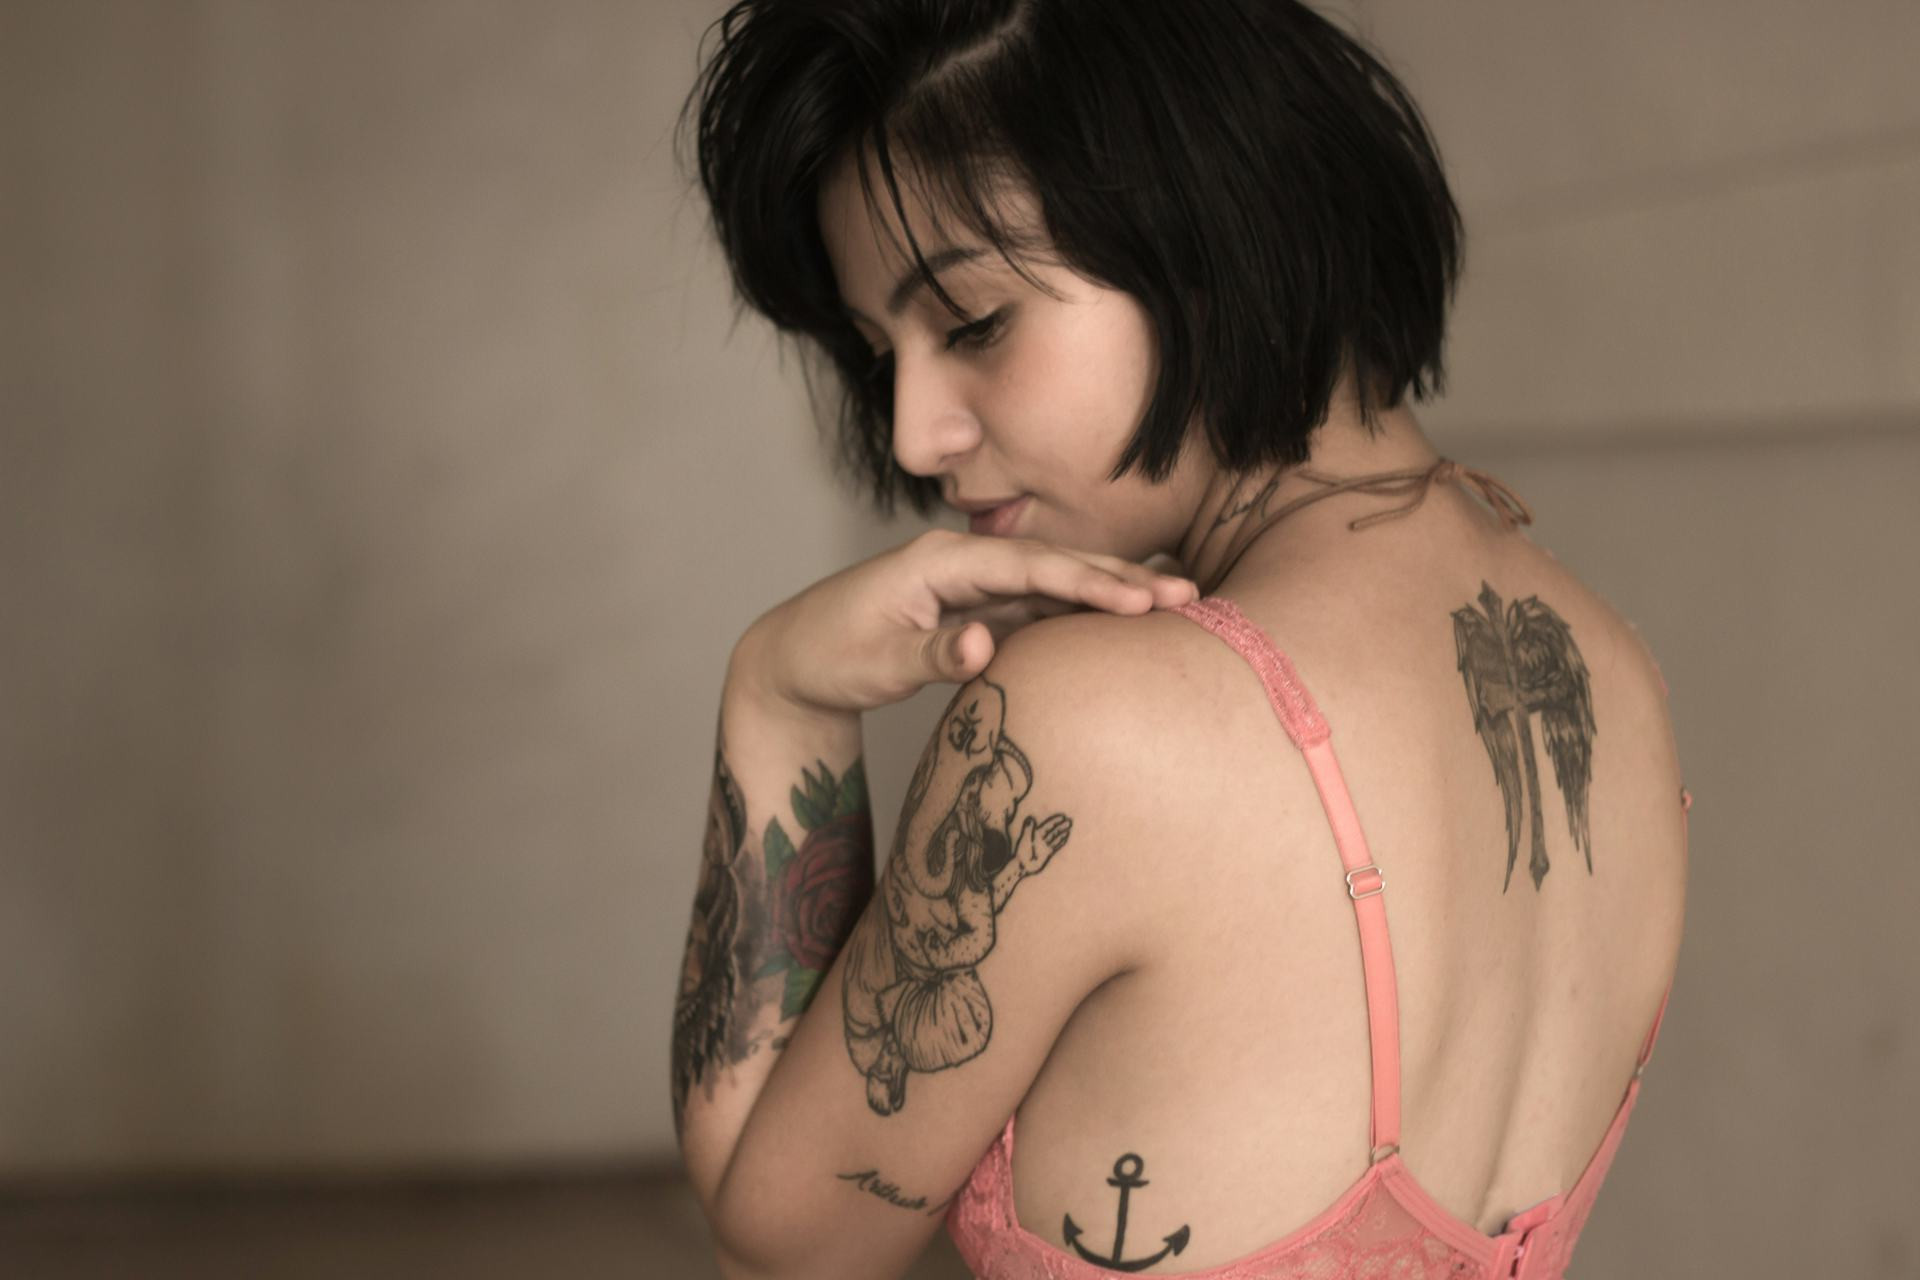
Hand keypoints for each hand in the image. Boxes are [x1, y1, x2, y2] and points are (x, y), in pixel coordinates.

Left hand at [735, 529, 1197, 714]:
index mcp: (940, 561)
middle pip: (1053, 564)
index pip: (1029, 566)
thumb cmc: (828, 658)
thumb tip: (986, 647)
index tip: (1141, 599)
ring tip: (1176, 603)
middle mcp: (962, 562)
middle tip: (1187, 593)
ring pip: (1052, 585)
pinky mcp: (975, 610)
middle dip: (1120, 576)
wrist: (792, 660)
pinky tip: (1123, 625)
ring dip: (1110, 593)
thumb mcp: (877, 663)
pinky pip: (1037, 608)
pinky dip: (1080, 614)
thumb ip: (933, 656)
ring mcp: (971, 585)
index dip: (1088, 582)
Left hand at [1012, 813, 1070, 875]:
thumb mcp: (1025, 839)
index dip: (1055, 821)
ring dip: (1062, 832)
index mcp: (1036, 834)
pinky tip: (1066, 838)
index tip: (1062, 817)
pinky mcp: (1047, 853)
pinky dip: (1061, 841)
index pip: (1048, 826)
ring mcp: (1045, 846)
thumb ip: (1028, 828)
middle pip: (1054, 831)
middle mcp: (1042, 839)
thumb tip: (1030, 817)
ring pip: (1056, 837)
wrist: (1022, 865)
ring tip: (1069, 827)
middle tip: (1070, 821)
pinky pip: (1056, 846)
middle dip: (1061, 826)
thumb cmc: (1022, 852)